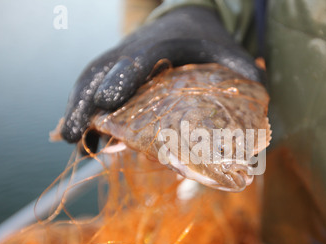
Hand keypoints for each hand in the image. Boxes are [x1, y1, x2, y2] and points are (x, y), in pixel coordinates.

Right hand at [58, 6, 264, 151]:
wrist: (186, 22)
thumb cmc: (208, 42)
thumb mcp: (230, 53)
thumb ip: (244, 75)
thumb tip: (256, 106)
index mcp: (162, 45)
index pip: (138, 60)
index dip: (122, 79)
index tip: (107, 101)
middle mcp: (134, 49)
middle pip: (103, 72)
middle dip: (88, 101)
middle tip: (76, 131)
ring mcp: (120, 58)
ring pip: (91, 79)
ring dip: (78, 107)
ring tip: (69, 138)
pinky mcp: (113, 68)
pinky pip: (91, 84)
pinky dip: (81, 106)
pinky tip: (77, 132)